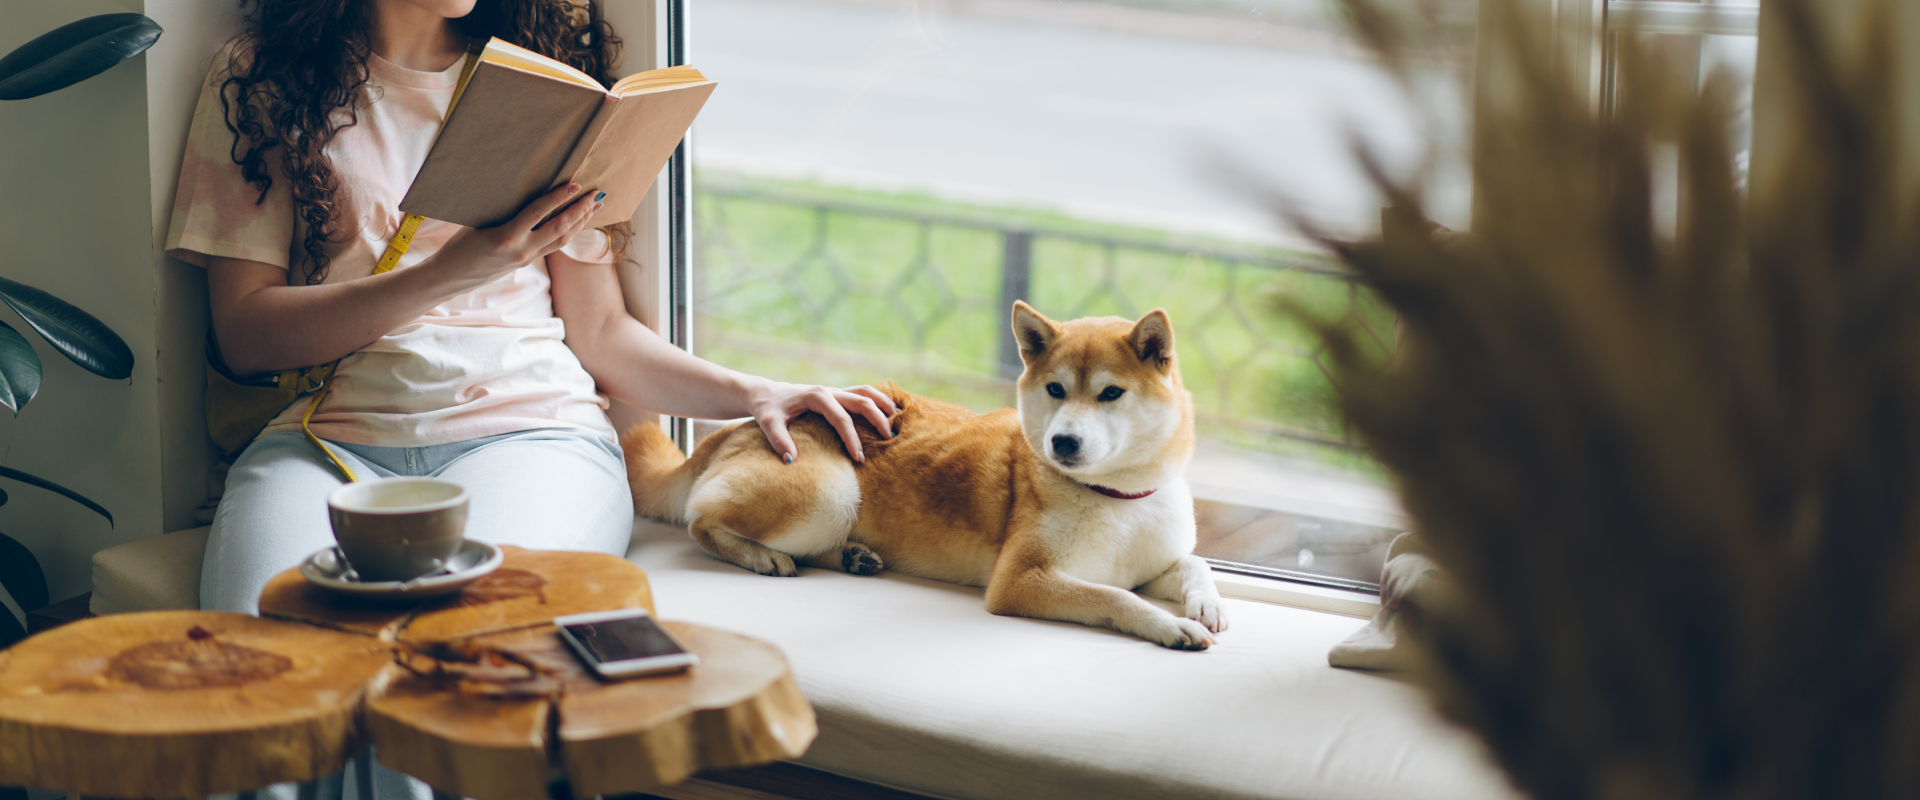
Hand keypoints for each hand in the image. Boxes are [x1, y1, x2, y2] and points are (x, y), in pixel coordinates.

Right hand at [431, 183, 600, 285]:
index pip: (538, 212)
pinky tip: (577, 222)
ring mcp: (526, 259)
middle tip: (598, 194)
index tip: (575, 184)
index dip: (558, 198)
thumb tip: (529, 192)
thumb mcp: (478, 223)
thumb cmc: (458, 246)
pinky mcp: (526, 263)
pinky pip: (553, 245)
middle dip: (581, 210)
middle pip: (559, 228)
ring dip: (580, 222)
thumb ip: (505, 212)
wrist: (449, 278)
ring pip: (561, 240)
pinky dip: (568, 232)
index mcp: (505, 237)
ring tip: (595, 207)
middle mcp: (520, 251)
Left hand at [748, 382, 897, 463]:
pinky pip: (861, 394)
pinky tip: (888, 412)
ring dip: (883, 404)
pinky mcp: (836, 395)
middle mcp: (829, 390)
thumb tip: (791, 460)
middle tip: (889, 440)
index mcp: (816, 396)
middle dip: (878, 419)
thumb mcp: (767, 422)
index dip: (852, 439)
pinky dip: (877, 400)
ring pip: (866, 392)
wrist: (763, 393)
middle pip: (862, 400)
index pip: (841, 418)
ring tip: (898, 420)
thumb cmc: (766, 408)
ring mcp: (834, 391)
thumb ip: (778, 440)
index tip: (860, 459)